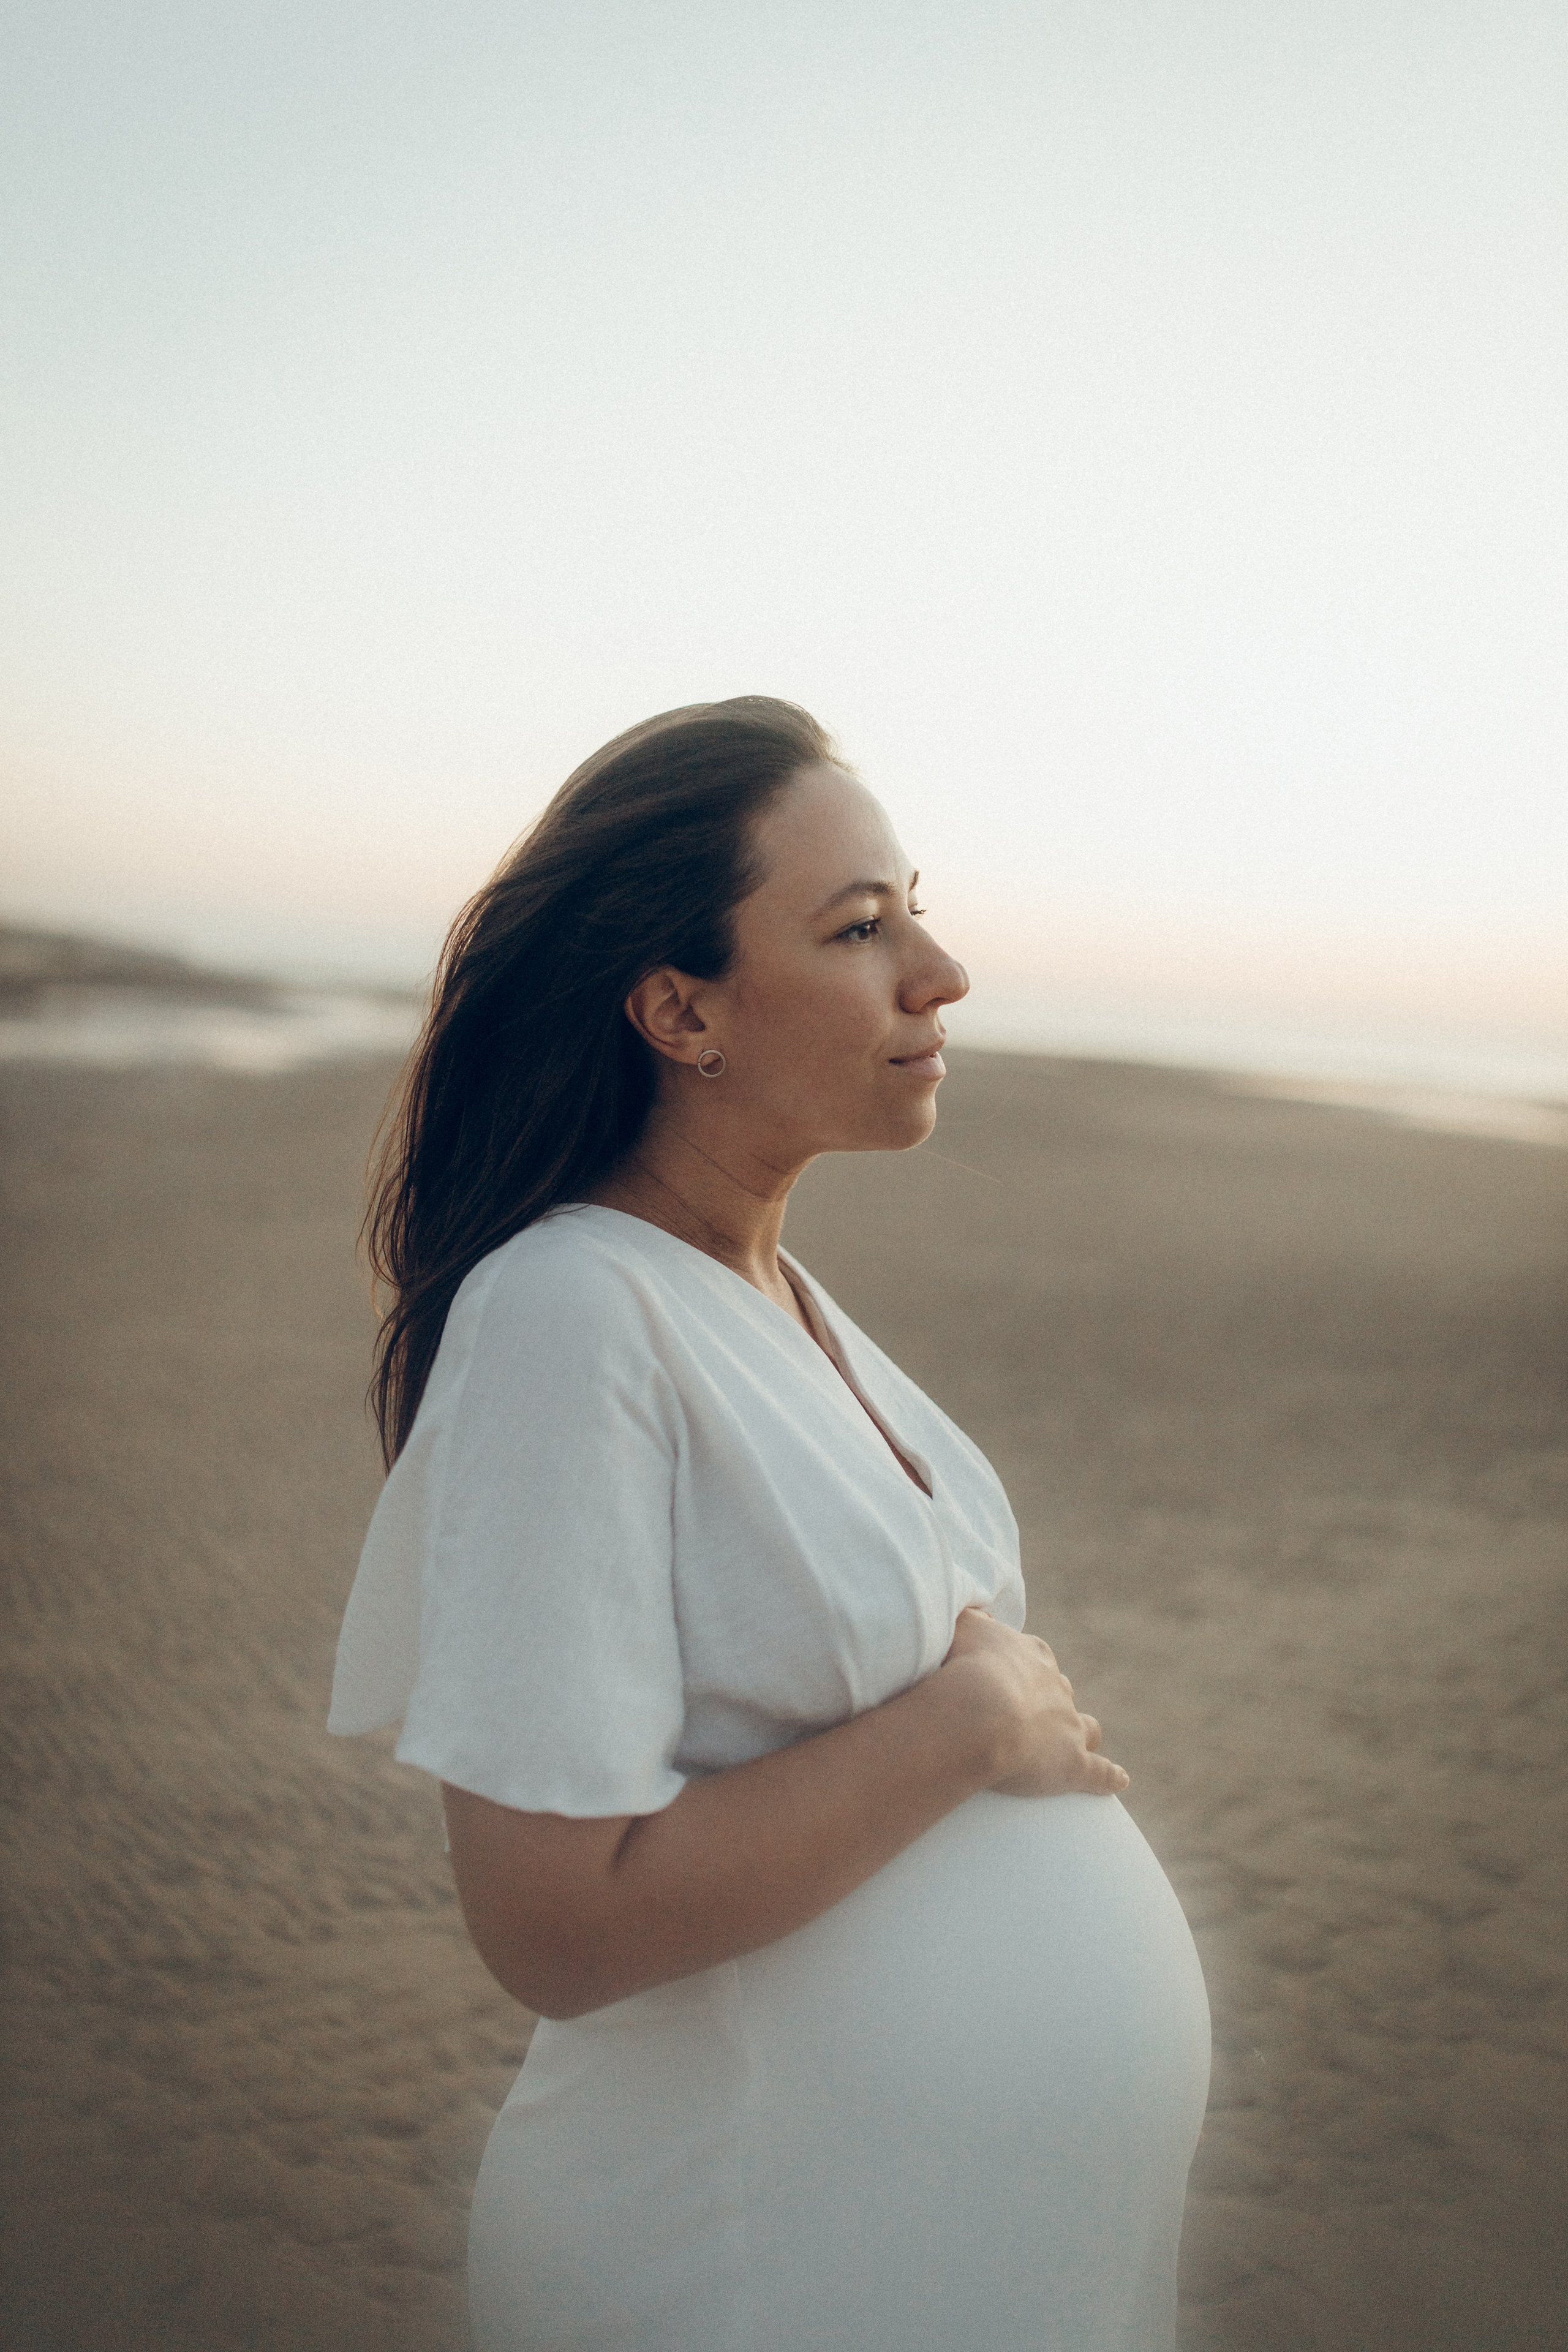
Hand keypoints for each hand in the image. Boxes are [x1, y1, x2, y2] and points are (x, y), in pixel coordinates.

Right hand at [939, 1606, 1128, 1797]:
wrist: (978, 1710)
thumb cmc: (964, 1666)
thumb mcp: (961, 1627)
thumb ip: (972, 1619)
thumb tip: (985, 1616)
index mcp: (1033, 1654)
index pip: (1037, 1657)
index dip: (1025, 1669)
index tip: (1010, 1678)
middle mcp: (1057, 1686)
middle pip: (1061, 1691)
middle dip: (1051, 1701)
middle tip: (1028, 1715)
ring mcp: (1069, 1725)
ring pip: (1087, 1727)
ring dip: (1083, 1734)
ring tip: (1076, 1744)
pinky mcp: (1074, 1764)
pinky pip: (1100, 1772)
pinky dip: (1110, 1777)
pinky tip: (1120, 1781)